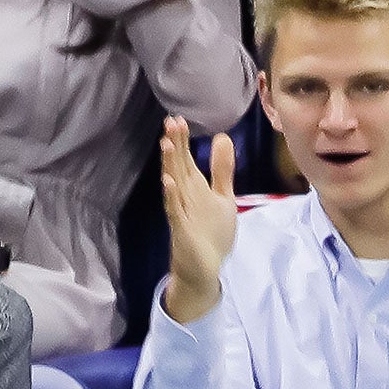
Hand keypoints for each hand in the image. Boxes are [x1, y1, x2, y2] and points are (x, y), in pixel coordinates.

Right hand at [161, 115, 236, 323]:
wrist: (204, 268)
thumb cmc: (210, 234)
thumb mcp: (222, 197)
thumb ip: (221, 169)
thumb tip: (222, 137)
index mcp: (194, 189)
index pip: (186, 161)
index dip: (182, 141)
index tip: (177, 119)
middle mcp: (185, 198)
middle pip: (179, 167)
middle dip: (175, 146)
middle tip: (169, 122)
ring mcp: (182, 213)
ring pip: (175, 185)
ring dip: (170, 166)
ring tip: (166, 144)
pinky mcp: (182, 230)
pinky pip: (176, 211)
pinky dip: (172, 197)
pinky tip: (168, 183)